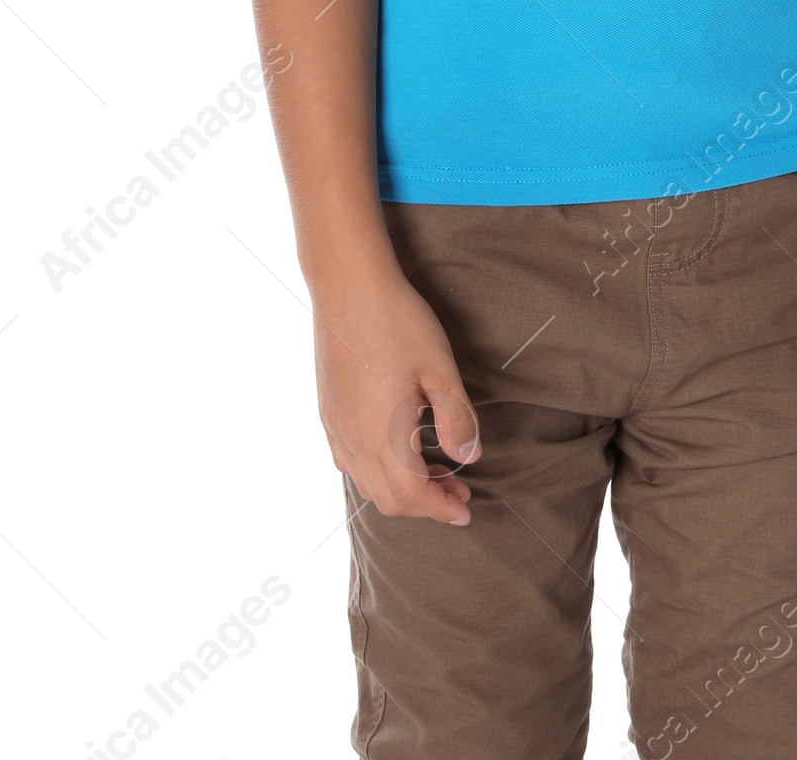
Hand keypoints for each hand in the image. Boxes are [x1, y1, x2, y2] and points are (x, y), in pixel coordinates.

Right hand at [313, 265, 480, 522]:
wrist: (348, 286)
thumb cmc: (398, 322)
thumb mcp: (439, 367)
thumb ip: (456, 417)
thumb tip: (468, 457)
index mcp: (382, 435)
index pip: (411, 496)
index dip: (441, 508)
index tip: (466, 510)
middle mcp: (352, 440)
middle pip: (387, 498)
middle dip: (425, 503)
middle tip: (457, 489)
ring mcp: (335, 426)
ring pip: (366, 482)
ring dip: (400, 487)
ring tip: (433, 470)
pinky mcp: (327, 410)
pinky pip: (348, 460)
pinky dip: (376, 470)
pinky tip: (395, 449)